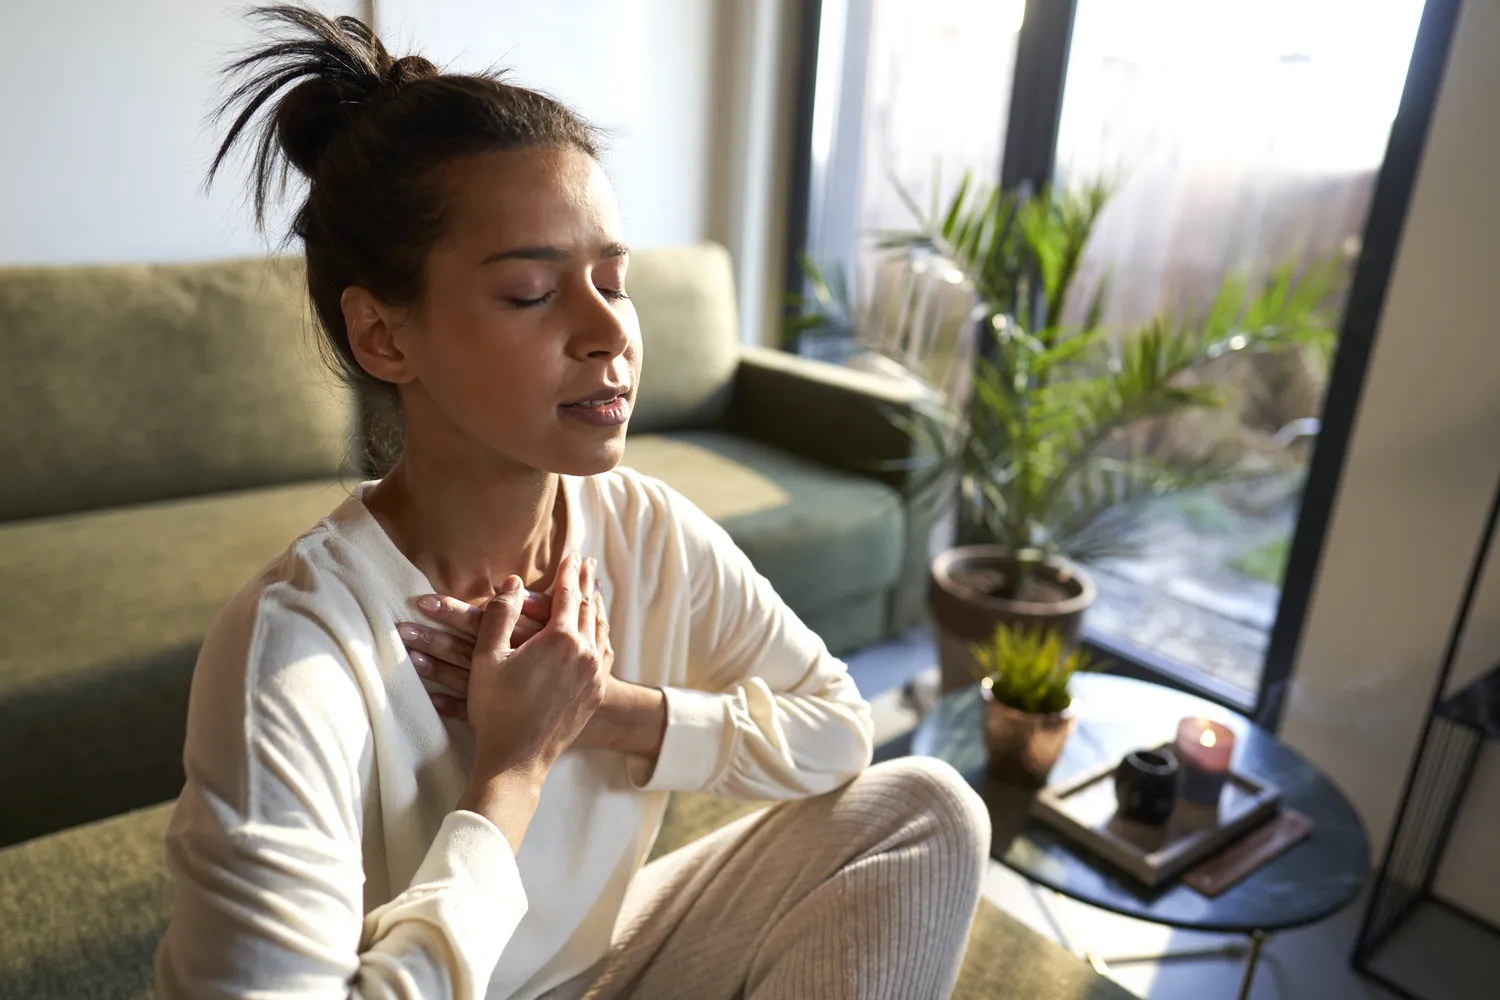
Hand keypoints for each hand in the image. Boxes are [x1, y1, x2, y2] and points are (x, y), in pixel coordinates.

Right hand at [439, 553, 609, 850]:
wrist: (517, 760)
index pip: (569, 594)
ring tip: (593, 591)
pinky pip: (605, 653)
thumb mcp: (488, 657)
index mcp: (561, 640)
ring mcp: (595, 675)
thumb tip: (514, 583)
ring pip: (601, 630)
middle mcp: (586, 654)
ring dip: (596, 606)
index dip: (569, 572)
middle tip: (586, 562)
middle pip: (589, 607)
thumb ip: (500, 614)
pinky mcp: (596, 693)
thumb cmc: (496, 709)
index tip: (572, 553)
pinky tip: (598, 632)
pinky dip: (601, 634)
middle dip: (586, 582)